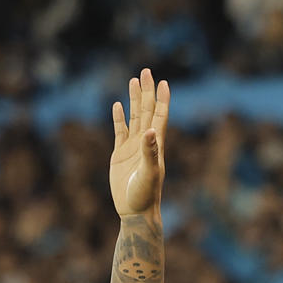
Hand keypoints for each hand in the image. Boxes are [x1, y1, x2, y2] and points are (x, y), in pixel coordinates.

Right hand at [110, 68, 168, 217]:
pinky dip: (119, 117)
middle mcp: (145, 142)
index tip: (164, 82)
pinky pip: (119, 131)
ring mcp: (132, 147)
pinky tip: (118, 105)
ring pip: (134, 117)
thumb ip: (150, 152)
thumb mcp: (149, 173)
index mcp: (155, 144)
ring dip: (134, 100)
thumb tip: (149, 130)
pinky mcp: (119, 154)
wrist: (135, 211)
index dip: (162, 99)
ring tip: (133, 81)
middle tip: (145, 71)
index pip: (160, 116)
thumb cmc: (146, 195)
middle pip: (147, 111)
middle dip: (146, 91)